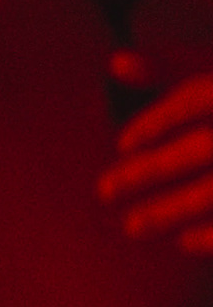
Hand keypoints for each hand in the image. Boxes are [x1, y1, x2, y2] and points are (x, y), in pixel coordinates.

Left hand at [105, 72, 212, 248]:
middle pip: (206, 145)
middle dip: (153, 169)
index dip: (160, 119)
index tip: (122, 143)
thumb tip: (115, 62)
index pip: (199, 96)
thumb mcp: (211, 70)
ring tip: (132, 227)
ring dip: (176, 208)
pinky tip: (184, 243)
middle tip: (104, 190)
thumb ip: (168, 67)